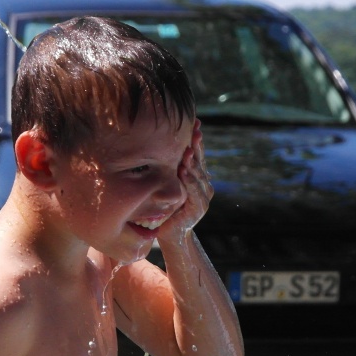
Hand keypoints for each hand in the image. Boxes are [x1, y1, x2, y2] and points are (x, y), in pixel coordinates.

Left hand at [157, 118, 212, 244]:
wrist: (170, 233)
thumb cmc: (164, 206)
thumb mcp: (166, 182)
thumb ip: (167, 167)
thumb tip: (152, 142)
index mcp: (196, 175)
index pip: (197, 153)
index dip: (196, 138)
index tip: (195, 121)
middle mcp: (203, 183)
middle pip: (199, 160)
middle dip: (196, 145)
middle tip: (194, 130)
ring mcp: (204, 195)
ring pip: (198, 174)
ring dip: (193, 162)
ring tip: (187, 150)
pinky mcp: (199, 207)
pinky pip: (194, 191)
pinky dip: (189, 180)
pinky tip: (184, 171)